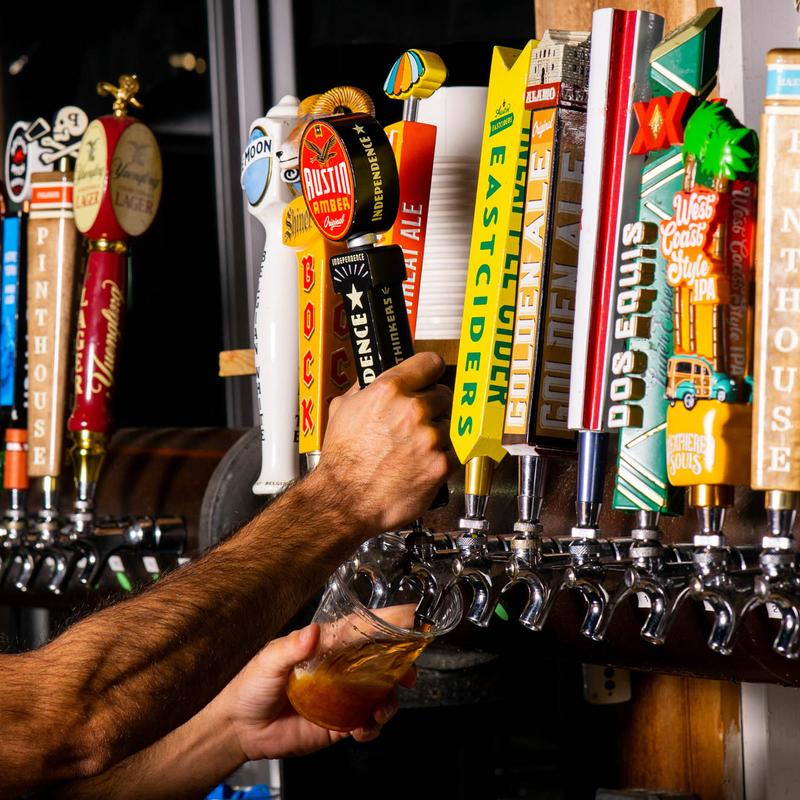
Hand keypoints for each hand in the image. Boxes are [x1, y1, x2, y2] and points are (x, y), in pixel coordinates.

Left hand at [224, 625, 410, 760]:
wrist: (239, 728)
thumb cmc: (251, 685)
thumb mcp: (268, 660)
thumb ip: (291, 647)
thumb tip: (313, 632)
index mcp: (327, 646)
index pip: (362, 628)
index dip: (389, 622)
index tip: (412, 618)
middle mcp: (340, 668)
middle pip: (381, 661)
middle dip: (402, 666)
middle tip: (409, 675)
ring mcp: (342, 696)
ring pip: (380, 694)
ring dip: (389, 701)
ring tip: (381, 711)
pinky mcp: (338, 723)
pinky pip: (365, 724)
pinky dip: (372, 728)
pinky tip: (362, 730)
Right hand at [314, 352, 457, 536]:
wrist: (344, 500)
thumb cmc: (341, 461)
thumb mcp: (343, 409)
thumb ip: (367, 388)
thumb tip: (379, 377)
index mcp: (389, 390)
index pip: (430, 363)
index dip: (430, 371)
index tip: (431, 377)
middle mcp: (412, 410)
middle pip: (444, 394)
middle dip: (434, 406)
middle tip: (419, 421)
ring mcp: (429, 438)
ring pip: (452, 423)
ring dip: (440, 433)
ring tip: (418, 447)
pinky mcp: (440, 464)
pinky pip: (457, 451)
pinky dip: (446, 456)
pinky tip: (426, 461)